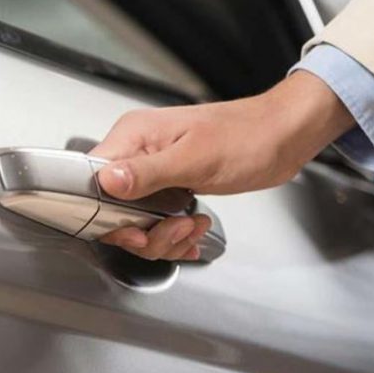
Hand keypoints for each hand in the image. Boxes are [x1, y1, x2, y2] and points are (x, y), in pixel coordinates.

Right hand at [92, 71, 353, 260]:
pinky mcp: (169, 185)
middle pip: (112, 208)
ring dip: (164, 236)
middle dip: (144, 231)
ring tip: (191, 226)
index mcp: (134, 136)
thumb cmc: (246, 137)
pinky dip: (172, 234)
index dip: (106, 214)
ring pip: (134, 220)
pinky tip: (192, 232)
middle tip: (174, 231)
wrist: (282, 136)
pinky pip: (154, 219)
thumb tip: (105, 181)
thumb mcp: (195, 159)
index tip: (135, 231)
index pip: (91, 179)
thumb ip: (147, 173)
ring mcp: (152, 170)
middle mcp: (137, 152)